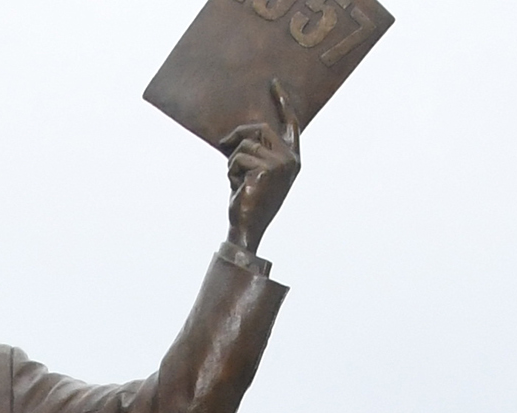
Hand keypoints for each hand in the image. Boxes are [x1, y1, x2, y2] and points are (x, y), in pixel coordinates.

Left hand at [223, 78, 303, 257]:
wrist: (248, 226)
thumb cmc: (250, 199)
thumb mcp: (257, 170)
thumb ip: (257, 150)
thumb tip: (238, 133)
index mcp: (293, 158)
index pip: (291, 124)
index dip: (282, 102)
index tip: (273, 83)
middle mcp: (291, 160)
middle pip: (261, 129)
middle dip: (239, 135)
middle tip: (223, 143)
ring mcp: (280, 165)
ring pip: (246, 145)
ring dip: (233, 161)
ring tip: (237, 180)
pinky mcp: (265, 171)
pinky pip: (238, 158)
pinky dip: (231, 171)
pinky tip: (238, 187)